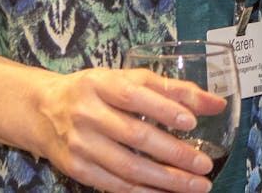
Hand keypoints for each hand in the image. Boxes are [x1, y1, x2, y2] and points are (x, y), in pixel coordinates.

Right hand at [30, 66, 227, 192]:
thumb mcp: (129, 79)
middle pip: (135, 137)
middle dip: (174, 153)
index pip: (134, 96)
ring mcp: (81, 145)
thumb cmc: (98, 91)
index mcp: (101, 84)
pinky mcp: (77, 170)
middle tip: (203, 164)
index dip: (163, 109)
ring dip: (165, 180)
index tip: (192, 121)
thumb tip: (217, 103)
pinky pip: (115, 186)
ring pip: (127, 167)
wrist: (44, 110)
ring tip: (196, 185)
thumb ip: (173, 89)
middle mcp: (88, 114)